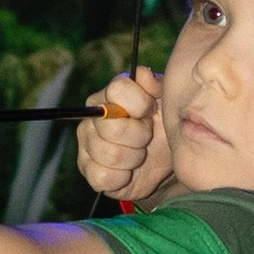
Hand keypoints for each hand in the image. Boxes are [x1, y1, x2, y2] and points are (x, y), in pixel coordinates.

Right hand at [76, 63, 166, 204]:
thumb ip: (156, 85)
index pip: (117, 90)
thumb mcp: (166, 102)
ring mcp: (87, 145)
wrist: (164, 162)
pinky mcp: (89, 171)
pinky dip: (122, 178)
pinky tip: (129, 172)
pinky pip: (104, 176)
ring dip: (134, 158)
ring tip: (140, 155)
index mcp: (109, 95)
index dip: (140, 103)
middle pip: (113, 127)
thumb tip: (144, 75)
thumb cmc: (162, 127)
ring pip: (110, 154)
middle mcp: (92, 117)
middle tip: (147, 138)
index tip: (151, 112)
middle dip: (139, 136)